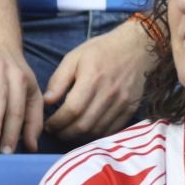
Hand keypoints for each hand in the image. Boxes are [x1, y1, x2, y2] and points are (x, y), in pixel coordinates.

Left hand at [43, 18, 155, 143]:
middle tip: (56, 131)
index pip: (72, 110)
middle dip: (64, 133)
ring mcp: (122, 102)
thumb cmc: (102, 50)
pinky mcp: (131, 108)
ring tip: (69, 131)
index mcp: (93, 77)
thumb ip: (58, 80)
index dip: (57, 122)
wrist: (138, 47)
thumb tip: (46, 102)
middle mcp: (109, 92)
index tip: (48, 124)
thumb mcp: (75, 57)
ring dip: (79, 137)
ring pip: (97, 131)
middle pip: (83, 125)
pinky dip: (96, 135)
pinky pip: (111, 130)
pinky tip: (87, 129)